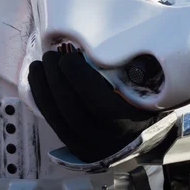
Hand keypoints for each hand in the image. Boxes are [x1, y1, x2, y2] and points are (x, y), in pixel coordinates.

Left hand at [28, 44, 157, 162]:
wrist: (145, 132)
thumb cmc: (148, 97)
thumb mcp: (152, 82)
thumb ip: (141, 66)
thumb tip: (123, 41)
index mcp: (132, 122)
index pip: (100, 104)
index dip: (79, 79)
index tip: (68, 57)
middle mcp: (111, 140)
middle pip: (73, 113)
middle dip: (55, 80)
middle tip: (50, 56)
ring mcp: (92, 148)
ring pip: (59, 122)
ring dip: (43, 90)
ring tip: (38, 66)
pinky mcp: (77, 148)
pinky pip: (54, 125)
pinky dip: (41, 102)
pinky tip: (37, 82)